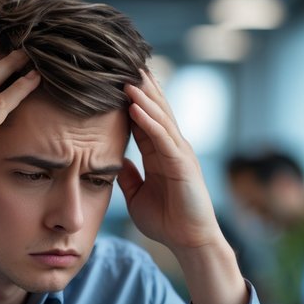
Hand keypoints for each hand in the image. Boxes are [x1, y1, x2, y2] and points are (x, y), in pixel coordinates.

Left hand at [118, 70, 221, 252]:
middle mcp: (171, 147)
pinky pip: (163, 137)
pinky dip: (148, 120)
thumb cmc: (167, 221)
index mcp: (160, 153)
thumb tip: (117, 161)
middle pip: (154, 109)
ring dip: (142, 95)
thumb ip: (129, 176)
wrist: (189, 242)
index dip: (130, 98)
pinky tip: (134, 105)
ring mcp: (179, 153)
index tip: (114, 78)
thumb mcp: (138, 195)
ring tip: (126, 75)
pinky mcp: (182, 163)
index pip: (143, 118)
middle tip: (124, 61)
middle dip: (140, 86)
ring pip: (159, 116)